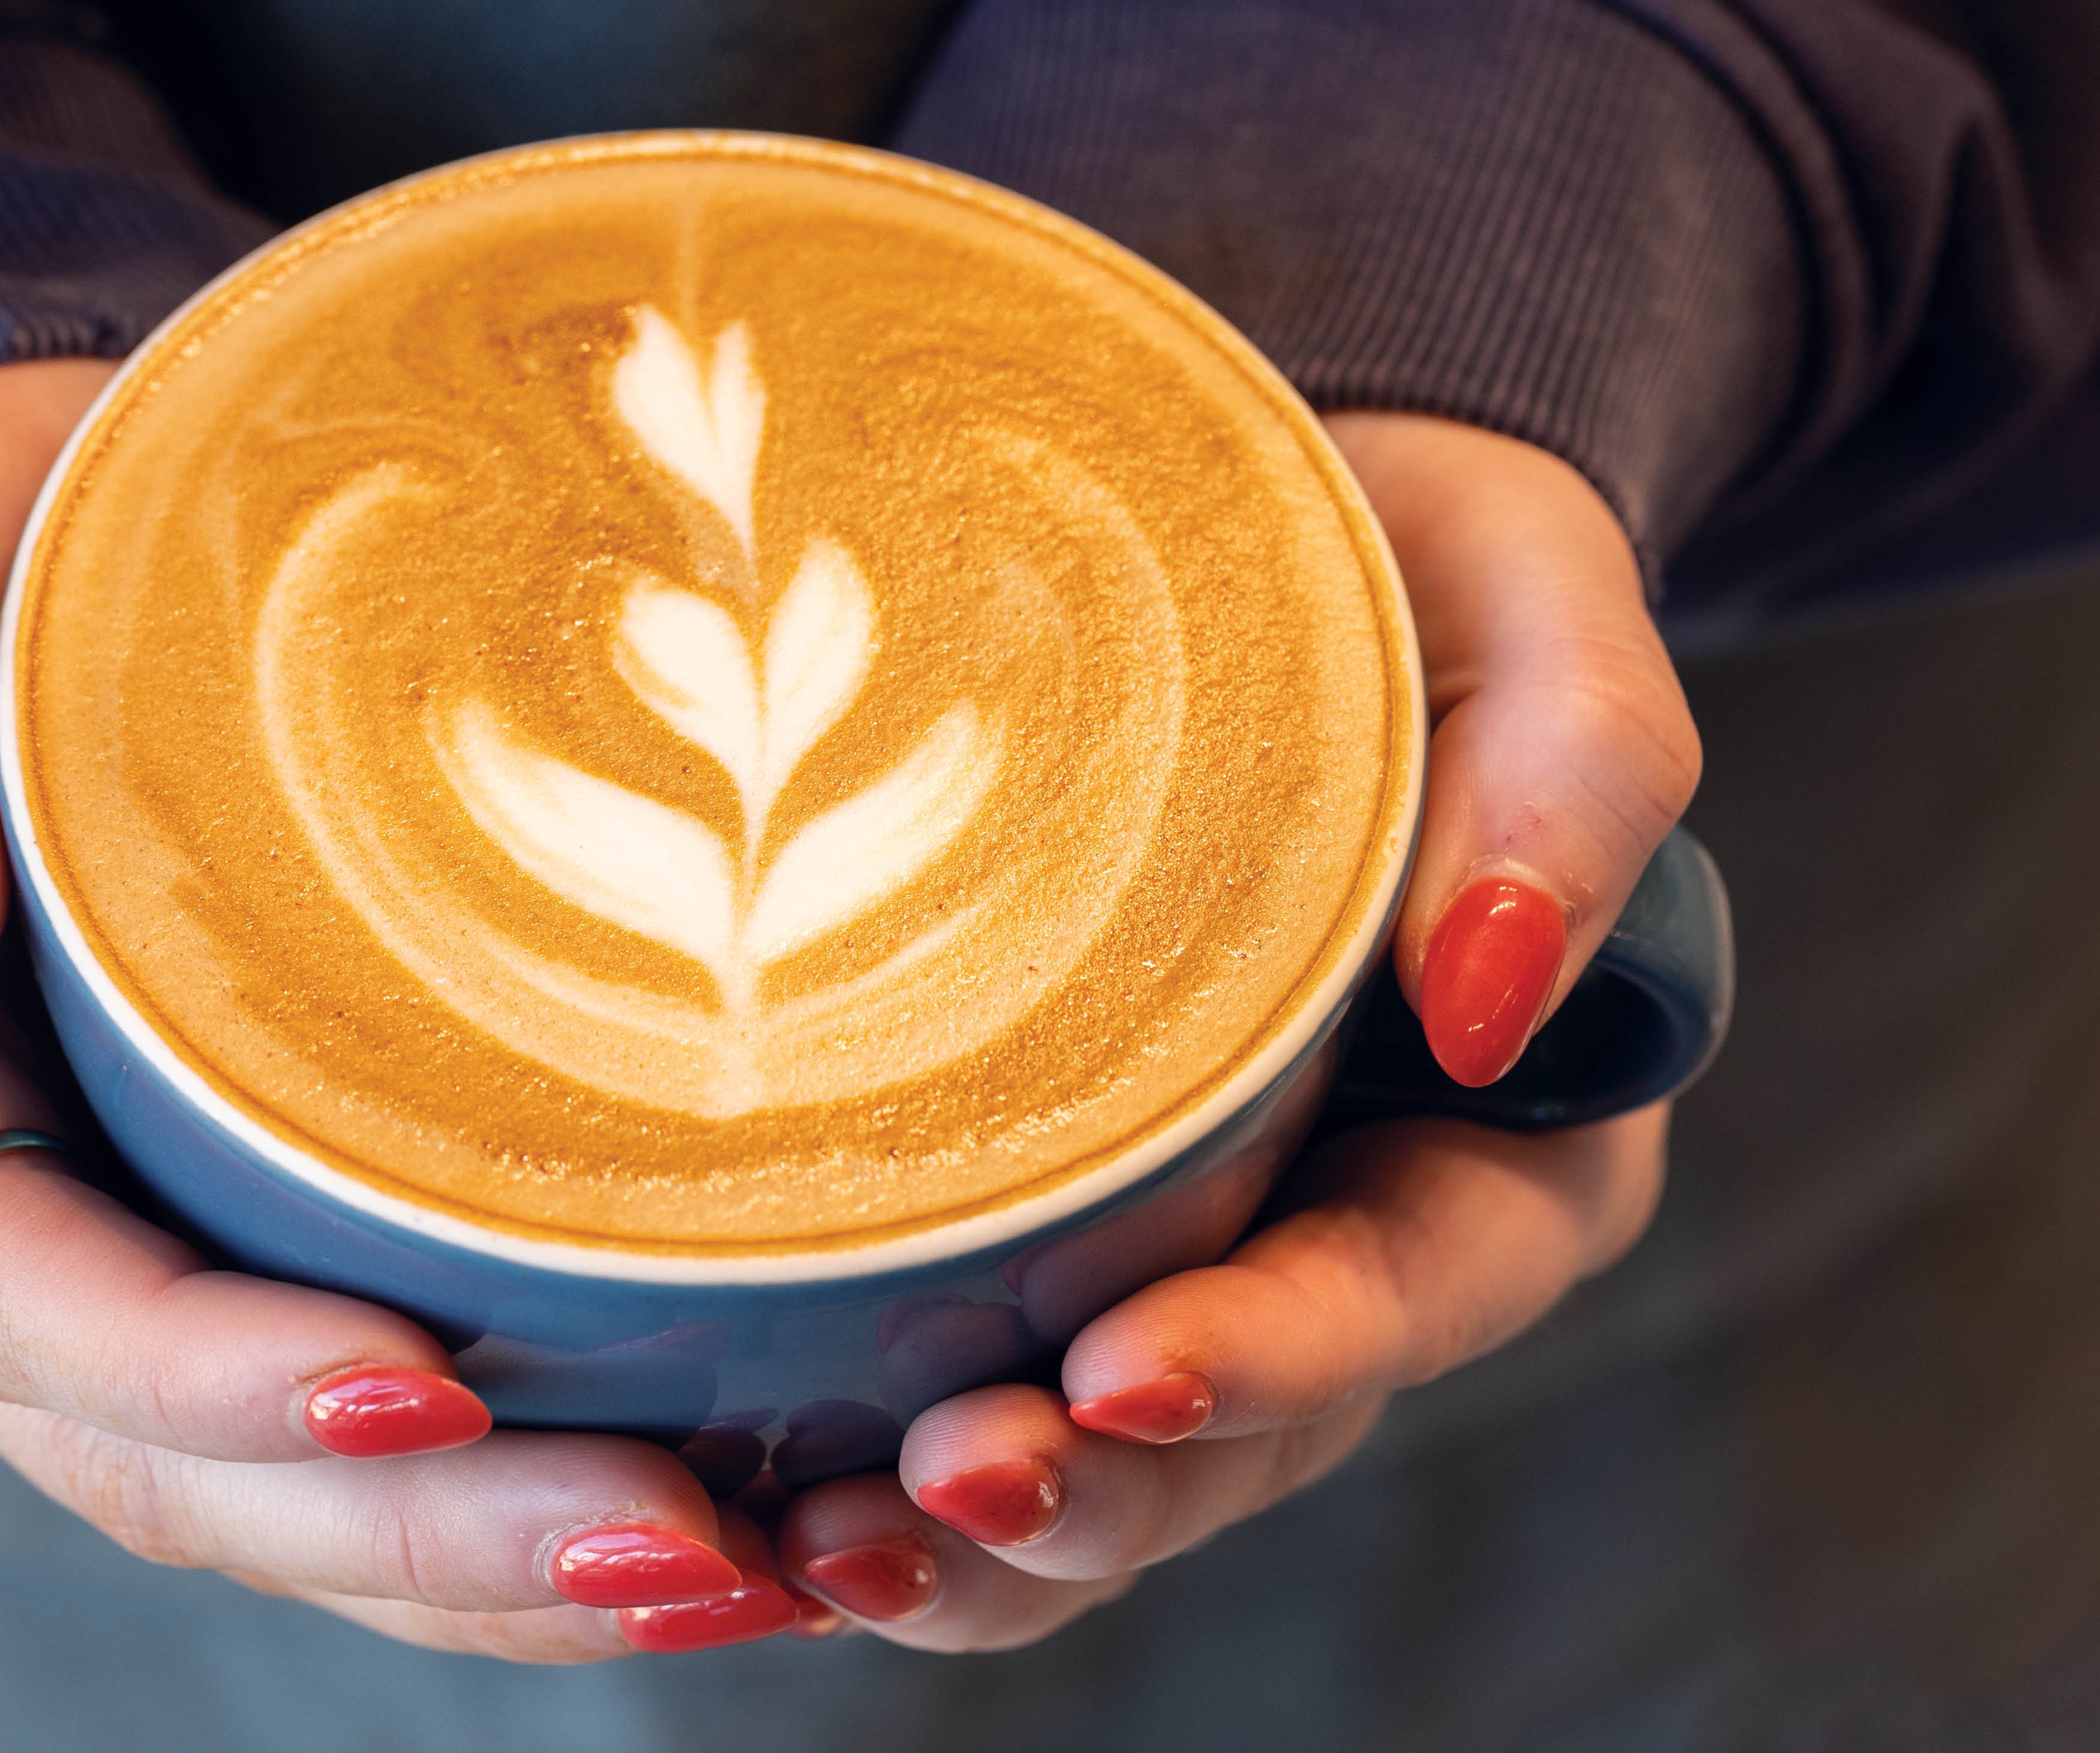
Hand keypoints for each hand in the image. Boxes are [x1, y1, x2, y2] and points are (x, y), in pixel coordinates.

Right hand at [0, 362, 797, 1661]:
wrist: (18, 572)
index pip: (4, 1287)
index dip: (201, 1371)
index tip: (425, 1384)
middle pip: (150, 1458)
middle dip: (407, 1529)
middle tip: (669, 1540)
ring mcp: (72, 1269)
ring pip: (250, 1504)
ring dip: (478, 1571)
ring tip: (723, 1567)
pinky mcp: (199, 1262)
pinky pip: (317, 1451)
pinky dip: (483, 1521)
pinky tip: (686, 1521)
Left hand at [774, 415, 1697, 1647]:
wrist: (1232, 544)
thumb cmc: (1406, 563)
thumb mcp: (1532, 603)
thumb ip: (1583, 768)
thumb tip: (1495, 997)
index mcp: (1501, 1127)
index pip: (1408, 1287)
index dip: (1282, 1355)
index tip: (1127, 1368)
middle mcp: (1343, 1217)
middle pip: (1242, 1427)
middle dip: (1098, 1493)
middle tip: (936, 1495)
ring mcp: (1187, 1234)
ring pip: (1102, 1453)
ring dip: (973, 1534)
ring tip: (822, 1553)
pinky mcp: (1037, 1211)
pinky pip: (979, 1375)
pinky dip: (875, 1459)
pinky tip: (759, 1498)